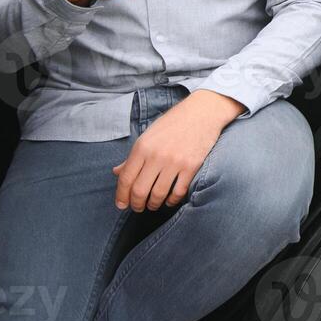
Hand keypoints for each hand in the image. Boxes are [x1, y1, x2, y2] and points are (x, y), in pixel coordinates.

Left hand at [111, 90, 245, 210]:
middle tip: (138, 208)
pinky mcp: (192, 166)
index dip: (121, 196)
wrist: (202, 112)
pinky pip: (178, 191)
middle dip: (136, 204)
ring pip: (158, 194)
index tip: (122, 205)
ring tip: (153, 205)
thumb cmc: (173, 123)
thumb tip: (117, 172)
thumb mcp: (149, 135)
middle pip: (140, 190)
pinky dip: (172, 200)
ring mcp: (175, 161)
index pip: (126, 178)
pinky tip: (169, 200)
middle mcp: (156, 155)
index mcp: (142, 147)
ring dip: (153, 204)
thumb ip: (133, 156)